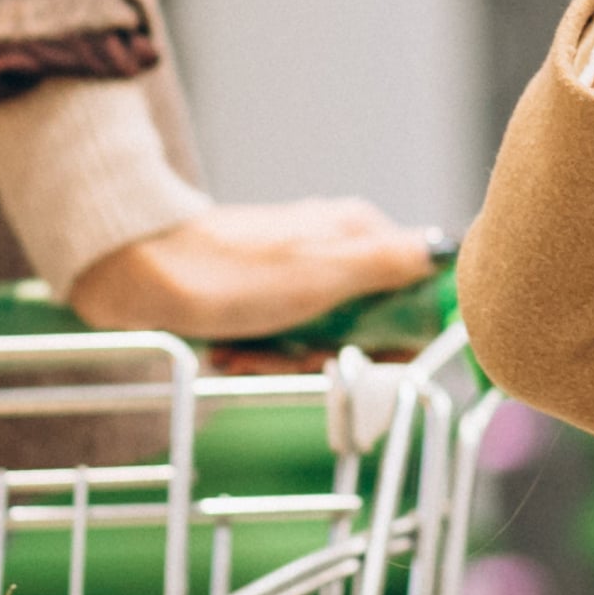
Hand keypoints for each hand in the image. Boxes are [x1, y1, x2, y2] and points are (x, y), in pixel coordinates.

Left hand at [67, 198, 437, 339]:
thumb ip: (391, 263)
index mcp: (359, 233)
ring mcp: (296, 276)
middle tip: (296, 356)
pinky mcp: (262, 301)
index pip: (416, 293)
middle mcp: (334, 250)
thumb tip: (451, 250)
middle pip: (368, 328)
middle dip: (332, 355)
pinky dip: (259, 356)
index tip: (373, 356)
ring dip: (286, 361)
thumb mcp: (324, 271)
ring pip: (321, 342)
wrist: (142, 276)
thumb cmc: (232, 274)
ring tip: (250, 354)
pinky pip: (282, 343)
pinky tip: (233, 353)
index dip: (400, 336)